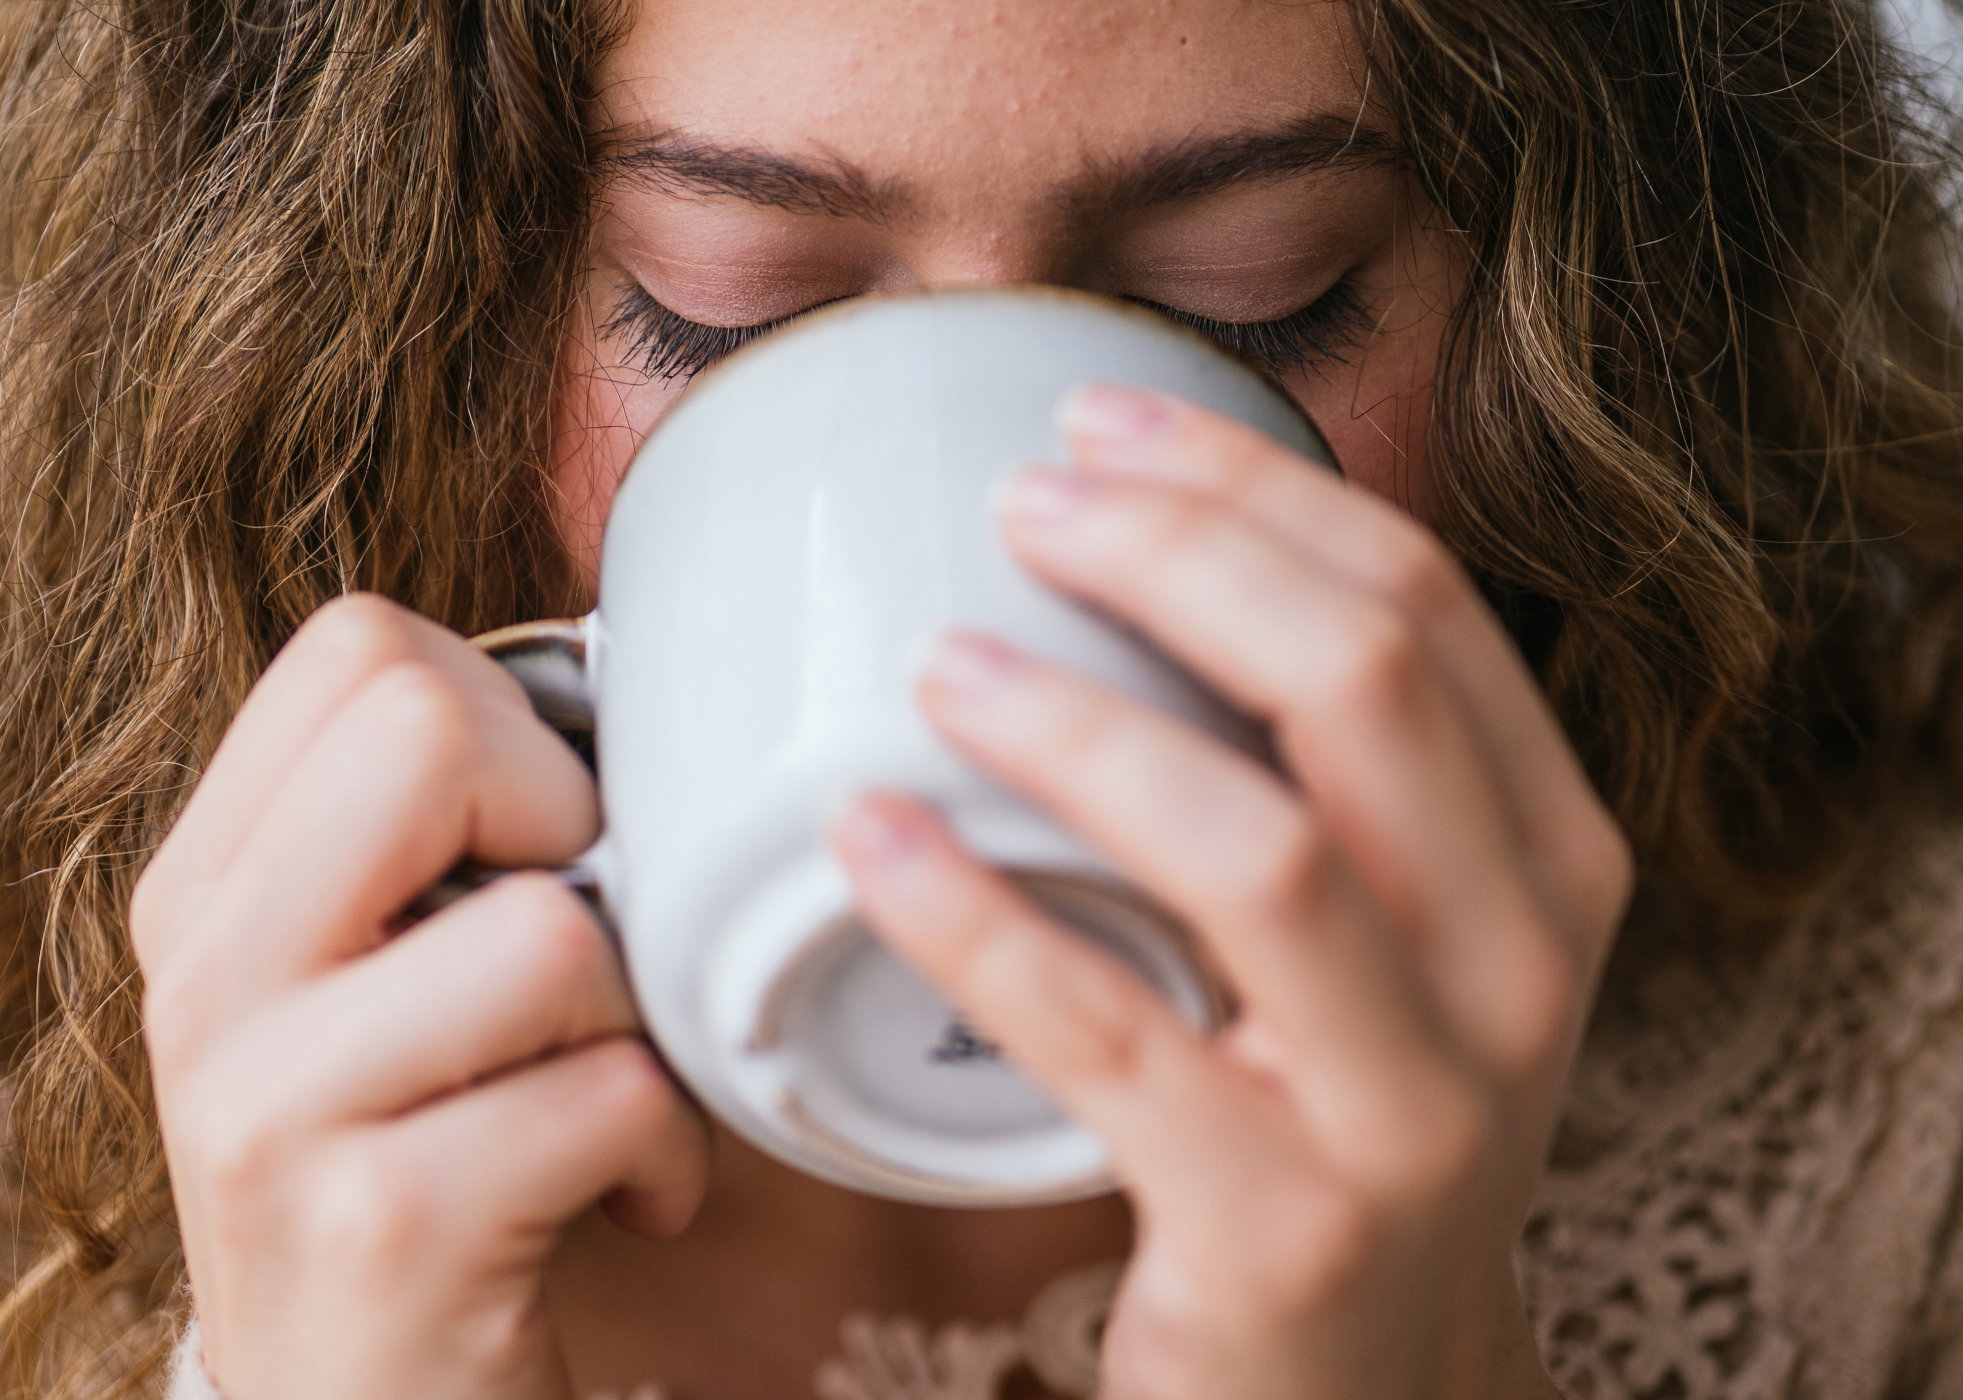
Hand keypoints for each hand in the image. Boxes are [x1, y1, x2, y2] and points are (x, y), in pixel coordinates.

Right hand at [132, 595, 709, 1399]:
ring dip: (633, 1018)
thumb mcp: (377, 987)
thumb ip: (434, 841)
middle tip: (575, 945)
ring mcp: (273, 1108)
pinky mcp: (378, 1229)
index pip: (362, 651)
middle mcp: (212, 980)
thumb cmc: (418, 1166)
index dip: (511, 720)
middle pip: (430, 731)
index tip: (537, 841)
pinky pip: (613, 1092)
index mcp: (213, 890)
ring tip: (599, 1090)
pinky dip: (668, 1150)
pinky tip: (624, 1194)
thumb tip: (604, 690)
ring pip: (551, 932)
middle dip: (570, 823)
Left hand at [828, 384, 1627, 1399]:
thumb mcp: (1395, 941)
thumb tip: (1127, 567)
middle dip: (1178, 553)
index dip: (1252, 488)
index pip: (1422, 605)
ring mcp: (1419, 1108)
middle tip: (1019, 505)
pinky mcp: (1290, 1226)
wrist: (1367, 1387)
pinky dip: (979, 918)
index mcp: (1550, 862)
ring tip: (938, 660)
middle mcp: (1521, 970)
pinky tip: (870, 836)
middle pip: (1362, 682)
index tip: (1096, 423)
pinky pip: (1114, 1036)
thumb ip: (1323, 777)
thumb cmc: (1338, 1114)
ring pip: (1259, 849)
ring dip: (1080, 727)